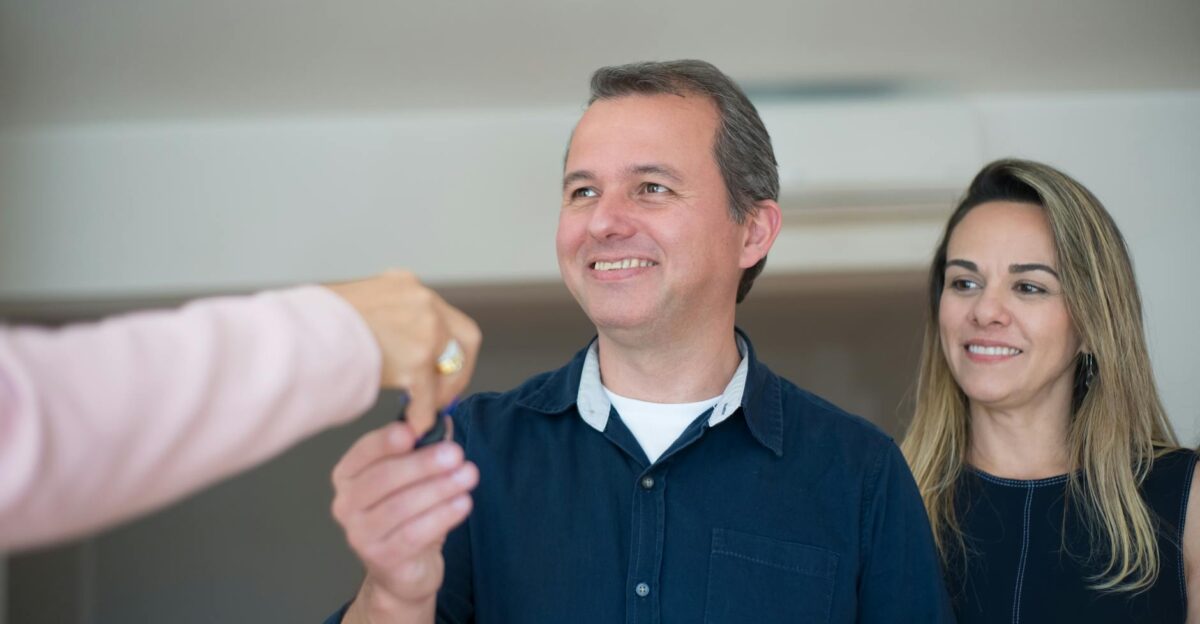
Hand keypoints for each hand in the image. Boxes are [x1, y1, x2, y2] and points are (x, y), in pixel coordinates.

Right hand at [325, 270, 481, 433]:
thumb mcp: (356, 304)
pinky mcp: (418, 359)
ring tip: (427, 409)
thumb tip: (388, 341)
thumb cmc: (314, 323)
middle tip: (446, 391)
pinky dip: (424, 414)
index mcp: (405, 285)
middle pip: (466, 337)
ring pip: (450, 367)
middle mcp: (422, 301)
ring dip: (442, 392)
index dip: (447, 344)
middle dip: (459, 367)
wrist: (299, 333)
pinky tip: (415, 425)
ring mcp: (425, 329)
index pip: (442, 314)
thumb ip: (381, 318)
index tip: (440, 365)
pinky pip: (429, 395)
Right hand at [331, 422, 477, 622]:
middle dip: (423, 464)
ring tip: (468, 476)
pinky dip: (442, 516)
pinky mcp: (382, 559)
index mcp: (348, 475)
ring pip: (400, 506)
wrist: (404, 568)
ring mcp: (360, 534)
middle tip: (456, 454)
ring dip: (439, 488)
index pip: (364, 452)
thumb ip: (425, 447)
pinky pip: (413, 534)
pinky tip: (463, 503)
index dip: (386, 441)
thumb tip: (445, 420)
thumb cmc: (408, 515)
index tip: (413, 432)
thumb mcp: (414, 478)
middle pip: (383, 478)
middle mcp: (346, 504)